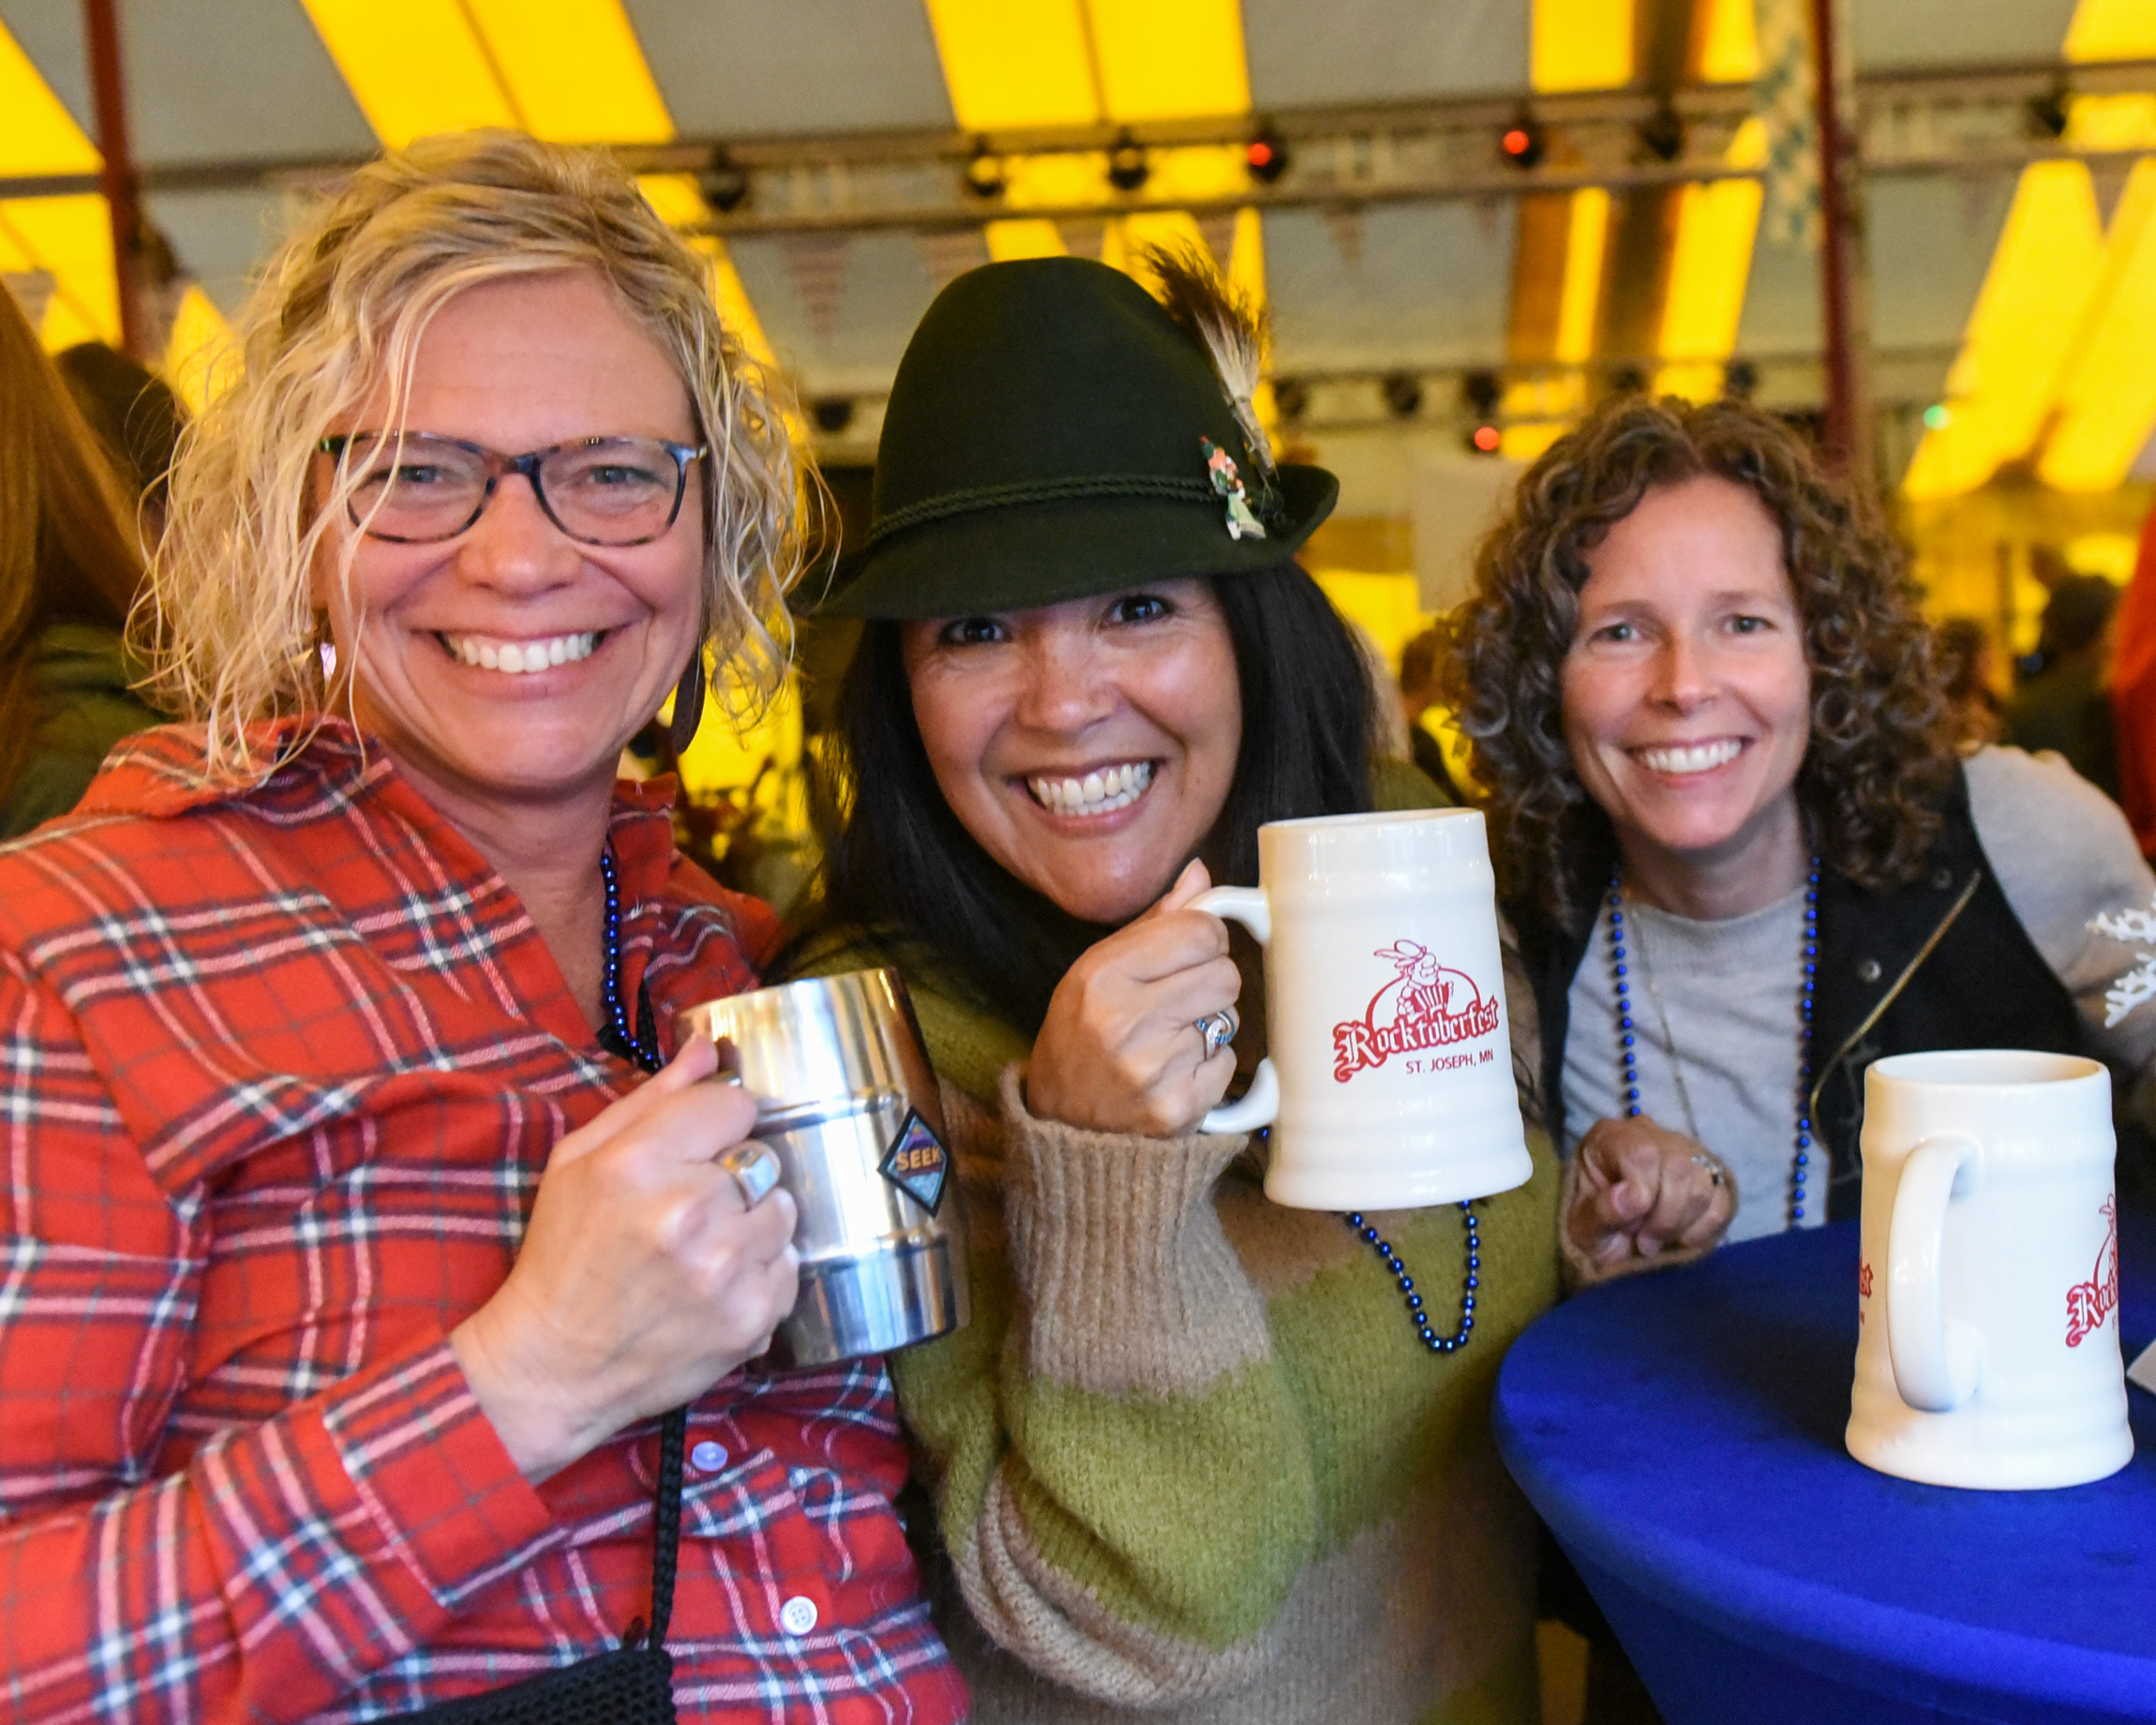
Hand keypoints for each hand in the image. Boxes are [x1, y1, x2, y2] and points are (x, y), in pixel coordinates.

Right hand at [451, 1035, 799, 1481]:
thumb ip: (652, 1099)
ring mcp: (726, 1269)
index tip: (696, 1151)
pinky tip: (715, 1287)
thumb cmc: (563, 1256)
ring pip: (784, 1211)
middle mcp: (689, 1210)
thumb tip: (709, 1048)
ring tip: (703, 1251)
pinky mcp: (751, 1318)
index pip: (736, 1104)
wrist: (554, 1367)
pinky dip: (761, 1275)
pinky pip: (791, 1267)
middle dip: (732, 1179)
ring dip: (752, 1226)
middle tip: (689, 1211)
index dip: (718, 1126)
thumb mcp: (580, 1161)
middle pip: (764, 1158)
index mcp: (640, 1161)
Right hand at [1025, 859, 1243, 1136]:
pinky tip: (1173, 1073)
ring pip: (1229, 1019)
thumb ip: (1154, 923)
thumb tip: (1201, 874)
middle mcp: (1124, 1020)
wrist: (1062, 1127)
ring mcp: (1152, 1069)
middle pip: (1226, 974)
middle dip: (1212, 982)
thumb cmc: (1080, 1037)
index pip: (1199, 931)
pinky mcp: (1177, 1108)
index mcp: (1101, 976)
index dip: (1205, 939)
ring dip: (1209, 1026)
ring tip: (1168, 1040)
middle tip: (1181, 999)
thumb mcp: (1096, 971)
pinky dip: (1209, 1067)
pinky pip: (1228, 1065)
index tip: (1191, 951)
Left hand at [1565, 1114, 1733, 1274]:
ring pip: (1704, 1184)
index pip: (1641, 1154)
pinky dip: (1705, 1229)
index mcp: (1611, 1137)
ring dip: (1683, 1224)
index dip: (1641, 1197)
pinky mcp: (1710, 1173)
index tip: (1629, 1228)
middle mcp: (1651, 1133)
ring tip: (1657, 1240)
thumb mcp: (1581, 1226)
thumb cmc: (1594, 1223)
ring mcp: (1685, 1149)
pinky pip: (1723, 1200)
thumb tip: (1633, 1199)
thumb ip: (1599, 1213)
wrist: (1612, 1232)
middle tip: (1644, 1242)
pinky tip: (1682, 1239)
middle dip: (1664, 1218)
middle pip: (1678, 1168)